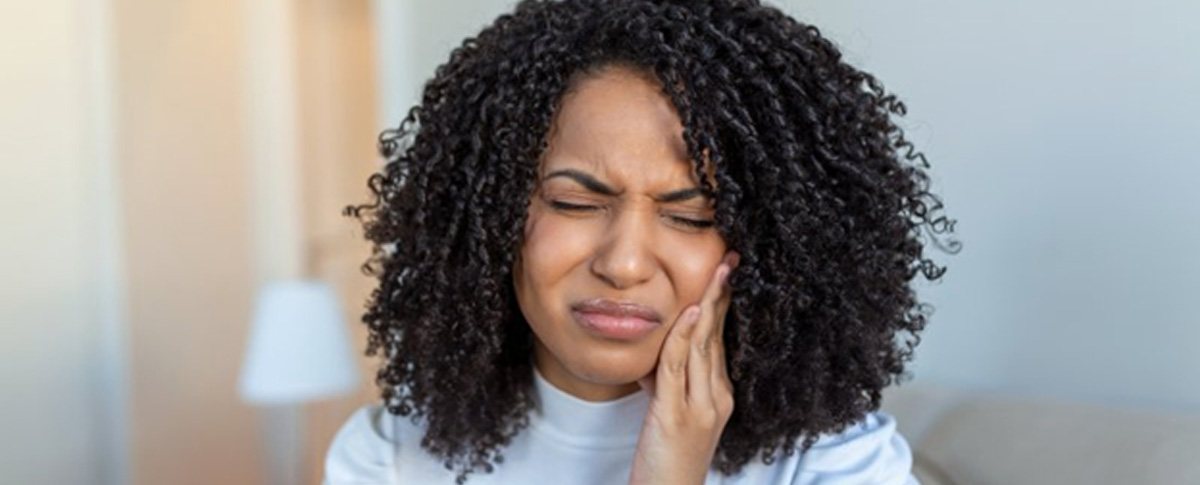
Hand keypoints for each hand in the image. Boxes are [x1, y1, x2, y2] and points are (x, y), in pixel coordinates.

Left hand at [628, 251, 739, 484]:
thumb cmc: (664, 462)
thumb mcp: (666, 415)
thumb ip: (664, 387)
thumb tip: (651, 363)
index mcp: (717, 396)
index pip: (719, 341)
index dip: (721, 305)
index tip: (725, 273)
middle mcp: (717, 398)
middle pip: (717, 337)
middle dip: (722, 295)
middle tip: (729, 259)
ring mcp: (701, 408)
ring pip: (704, 346)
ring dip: (709, 305)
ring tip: (717, 272)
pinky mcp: (679, 417)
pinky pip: (680, 368)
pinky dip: (684, 337)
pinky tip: (688, 313)